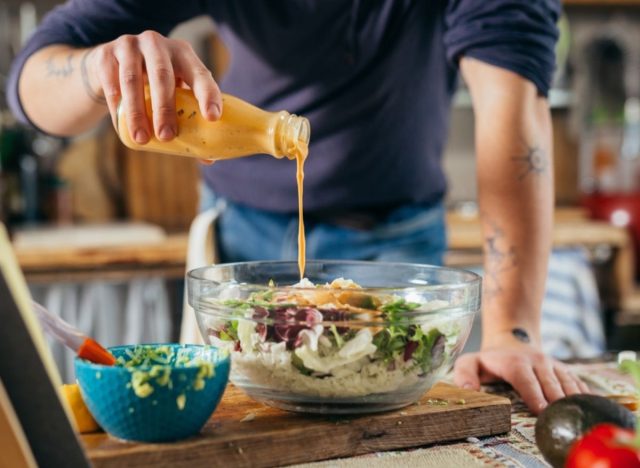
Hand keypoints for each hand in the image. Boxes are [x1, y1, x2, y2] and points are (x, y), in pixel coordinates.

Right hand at [86, 30, 221, 143]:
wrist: (112, 65)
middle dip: (165, 108)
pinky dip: (117, 107)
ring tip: (142, 139)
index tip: (212, 117)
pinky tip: (121, 126)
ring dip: (137, 112)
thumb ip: (189, 119)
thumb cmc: (154, 85)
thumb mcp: (174, 93)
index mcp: (183, 54)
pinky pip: (111, 83)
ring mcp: (129, 45)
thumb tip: (208, 158)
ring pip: (132, 80)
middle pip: (163, 75)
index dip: (208, 94)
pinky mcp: (105, 54)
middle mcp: (157, 44)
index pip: (200, 74)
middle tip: (167, 137)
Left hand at [453, 334, 589, 414]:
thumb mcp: (470, 362)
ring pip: (567, 381)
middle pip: (549, 382)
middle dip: (556, 400)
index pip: (525, 378)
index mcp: (514, 362)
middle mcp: (537, 361)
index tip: (541, 409)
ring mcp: (553, 365)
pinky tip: (591, 407)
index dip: (533, 393)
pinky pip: (578, 382)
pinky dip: (585, 394)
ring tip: (578, 415)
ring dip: (573, 398)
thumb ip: (464, 374)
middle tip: (560, 418)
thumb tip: (467, 389)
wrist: (512, 339)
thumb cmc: (490, 359)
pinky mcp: (564, 370)